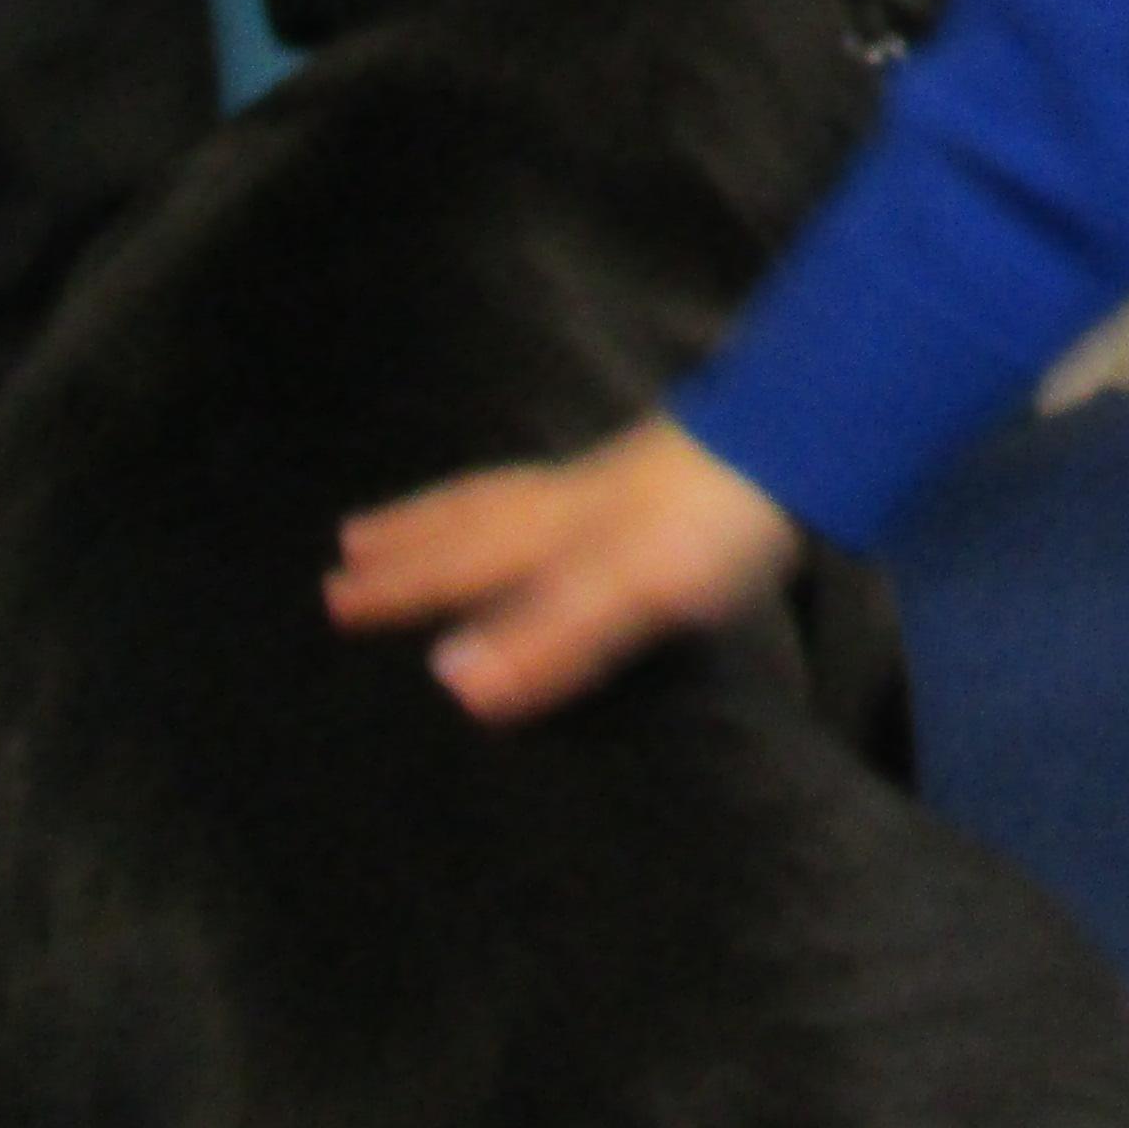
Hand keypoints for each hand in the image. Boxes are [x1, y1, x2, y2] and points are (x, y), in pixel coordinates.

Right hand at [328, 416, 797, 721]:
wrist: (794, 445)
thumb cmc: (710, 525)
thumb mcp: (630, 593)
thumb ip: (546, 639)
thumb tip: (449, 682)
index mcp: (553, 535)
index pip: (460, 564)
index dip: (401, 585)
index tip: (333, 598)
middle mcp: (567, 503)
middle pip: (473, 518)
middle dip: (410, 537)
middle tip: (348, 544)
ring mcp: (610, 484)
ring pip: (509, 495)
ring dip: (454, 508)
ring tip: (418, 515)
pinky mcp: (652, 477)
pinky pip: (554, 488)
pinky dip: (520, 495)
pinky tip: (546, 506)